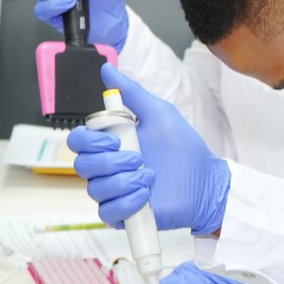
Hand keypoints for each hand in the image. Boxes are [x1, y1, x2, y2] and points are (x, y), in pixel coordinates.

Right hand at [67, 64, 230, 233]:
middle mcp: (108, 167)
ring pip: (95, 189)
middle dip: (111, 162)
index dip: (87, 140)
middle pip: (81, 165)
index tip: (112, 139)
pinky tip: (145, 194)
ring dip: (124, 181)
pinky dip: (127, 202)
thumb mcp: (159, 114)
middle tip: (138, 158)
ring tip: (149, 177)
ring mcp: (113, 191)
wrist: (205, 181)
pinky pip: (107, 212)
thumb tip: (108, 70)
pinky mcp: (122, 214)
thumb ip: (132, 93)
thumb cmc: (183, 148)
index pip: (78, 141)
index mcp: (112, 143)